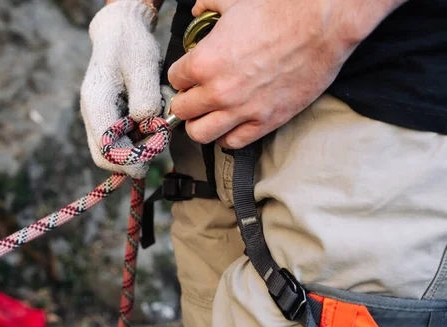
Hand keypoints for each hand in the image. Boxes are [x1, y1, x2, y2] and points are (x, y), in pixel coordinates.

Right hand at [81, 0, 161, 178]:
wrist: (121, 31)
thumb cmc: (132, 45)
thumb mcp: (143, 66)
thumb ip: (145, 98)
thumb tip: (146, 126)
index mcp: (96, 103)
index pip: (106, 148)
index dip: (129, 160)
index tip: (154, 153)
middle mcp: (92, 115)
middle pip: (105, 156)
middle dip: (133, 158)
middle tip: (159, 143)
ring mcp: (99, 118)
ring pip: (114, 150)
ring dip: (138, 147)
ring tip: (158, 125)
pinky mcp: (109, 118)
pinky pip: (121, 139)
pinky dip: (138, 137)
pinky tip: (152, 120)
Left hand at [168, 0, 405, 148]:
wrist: (322, 25)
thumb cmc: (280, 11)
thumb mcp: (235, 2)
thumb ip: (209, 7)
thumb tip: (199, 10)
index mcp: (204, 62)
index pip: (175, 80)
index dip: (181, 77)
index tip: (189, 76)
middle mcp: (218, 91)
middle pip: (182, 111)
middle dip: (186, 102)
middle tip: (195, 96)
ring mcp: (241, 110)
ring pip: (200, 134)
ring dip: (199, 125)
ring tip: (206, 116)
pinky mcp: (265, 122)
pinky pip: (233, 142)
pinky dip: (226, 136)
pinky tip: (230, 124)